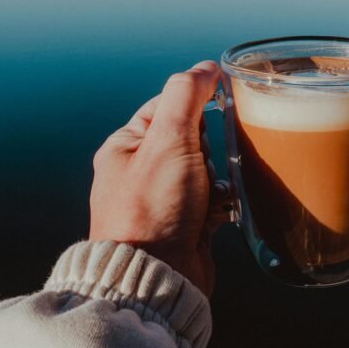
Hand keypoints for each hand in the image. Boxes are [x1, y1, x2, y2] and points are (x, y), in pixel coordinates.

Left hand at [89, 61, 229, 295]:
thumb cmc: (152, 211)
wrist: (156, 280)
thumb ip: (186, 96)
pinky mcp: (186, 225)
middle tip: (203, 165)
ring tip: (212, 192)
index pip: (168, 105)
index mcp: (126, 147)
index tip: (219, 106)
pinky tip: (221, 211)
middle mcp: (141, 172)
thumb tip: (206, 67)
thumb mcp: (168, 141)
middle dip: (209, 148)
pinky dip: (222, 203)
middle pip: (193, 137)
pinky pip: (214, 200)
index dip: (196, 104)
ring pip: (207, 169)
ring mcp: (164, 200)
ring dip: (219, 177)